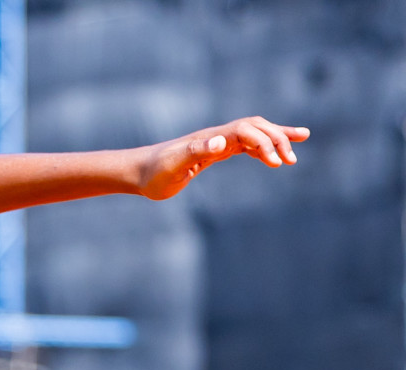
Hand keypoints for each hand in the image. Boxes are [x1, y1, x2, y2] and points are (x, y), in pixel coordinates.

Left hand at [137, 116, 309, 199]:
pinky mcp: (212, 153)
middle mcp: (216, 136)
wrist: (137, 173)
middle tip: (292, 159)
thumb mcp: (174, 165)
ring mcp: (215, 143)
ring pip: (253, 134)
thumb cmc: (153, 172)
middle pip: (256, 127)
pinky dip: (262, 147)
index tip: (274, 163)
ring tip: (302, 140)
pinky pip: (243, 146)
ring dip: (276, 137)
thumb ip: (197, 151)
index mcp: (210, 138)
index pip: (246, 131)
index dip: (264, 143)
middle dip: (278, 138)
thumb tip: (222, 141)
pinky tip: (272, 155)